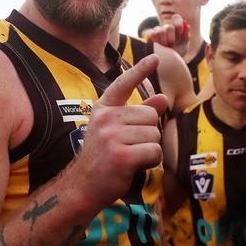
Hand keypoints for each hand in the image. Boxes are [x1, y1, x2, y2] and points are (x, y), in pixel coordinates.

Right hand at [75, 55, 168, 205]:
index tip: (154, 57)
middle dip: (149, 133)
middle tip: (131, 147)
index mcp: (103, 108)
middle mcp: (106, 118)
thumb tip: (163, 98)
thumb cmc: (102, 158)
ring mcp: (112, 136)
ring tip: (131, 157)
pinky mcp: (121, 155)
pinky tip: (135, 166)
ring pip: (155, 134)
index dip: (140, 70)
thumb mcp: (116, 131)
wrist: (82, 187)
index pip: (123, 84)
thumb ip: (139, 113)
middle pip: (152, 115)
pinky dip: (152, 161)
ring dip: (150, 149)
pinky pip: (155, 151)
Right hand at [144, 14, 189, 56]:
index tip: (180, 32)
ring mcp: (157, 31)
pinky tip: (158, 46)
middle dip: (171, 38)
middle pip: (169, 27)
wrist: (166, 63)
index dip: (178, 24)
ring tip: (165, 48)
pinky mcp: (149, 35)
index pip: (176, 18)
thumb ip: (186, 36)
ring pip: (159, 31)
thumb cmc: (177, 53)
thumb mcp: (184, 46)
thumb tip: (187, 25)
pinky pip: (151, 33)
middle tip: (172, 46)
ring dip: (163, 41)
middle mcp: (166, 28)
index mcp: (176, 28)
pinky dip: (155, 40)